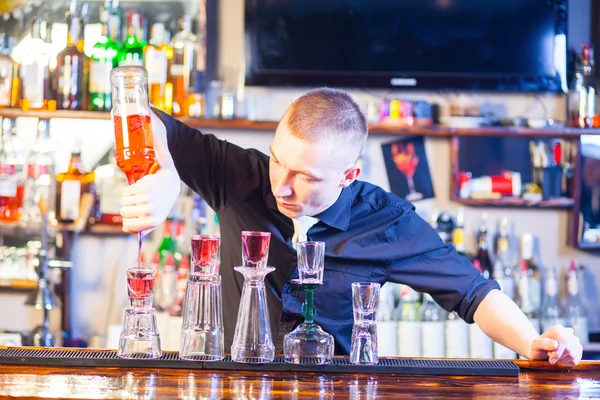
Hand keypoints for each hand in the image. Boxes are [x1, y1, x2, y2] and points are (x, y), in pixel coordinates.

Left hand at [119, 110, 180, 233]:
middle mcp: (153, 204)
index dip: (130, 190)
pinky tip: (135, 219)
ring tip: (138, 204)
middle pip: (123, 205)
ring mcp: (153, 216)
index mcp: (152, 188)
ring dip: (127, 211)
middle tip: (138, 194)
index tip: (140, 185)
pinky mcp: (151, 226)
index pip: (127, 193)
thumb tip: (134, 112)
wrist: (173, 186)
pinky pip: (130, 229)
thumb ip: (150, 136)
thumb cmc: (160, 170)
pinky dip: (129, 226)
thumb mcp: (158, 153)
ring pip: (125, 216)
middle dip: (127, 199)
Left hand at [529, 324, 582, 366]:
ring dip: (562, 360)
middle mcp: (569, 333)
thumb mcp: (536, 345)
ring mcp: (575, 341)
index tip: (551, 359)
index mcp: (558, 329)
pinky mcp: (578, 350)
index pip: (564, 340)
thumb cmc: (537, 347)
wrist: (540, 351)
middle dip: (558, 356)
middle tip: (550, 355)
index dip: (558, 352)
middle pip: (569, 349)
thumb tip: (555, 344)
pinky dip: (567, 363)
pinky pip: (576, 361)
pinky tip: (560, 359)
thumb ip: (544, 343)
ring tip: (554, 356)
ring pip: (573, 356)